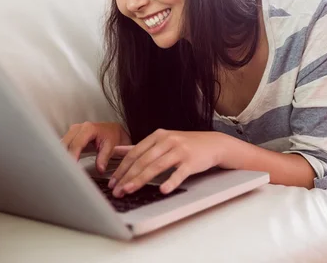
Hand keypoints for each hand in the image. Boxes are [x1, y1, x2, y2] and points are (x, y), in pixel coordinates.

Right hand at [61, 121, 130, 172]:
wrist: (112, 129)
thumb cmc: (111, 136)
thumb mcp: (110, 146)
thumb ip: (104, 158)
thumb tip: (100, 170)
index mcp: (88, 128)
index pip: (77, 144)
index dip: (72, 155)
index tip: (71, 167)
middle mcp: (78, 128)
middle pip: (66, 143)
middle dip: (65, 157)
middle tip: (66, 170)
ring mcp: (73, 131)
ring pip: (62, 144)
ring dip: (62, 155)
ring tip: (64, 168)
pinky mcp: (70, 135)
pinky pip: (64, 144)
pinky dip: (63, 153)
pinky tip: (64, 163)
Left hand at [109, 129, 226, 196]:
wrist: (213, 144)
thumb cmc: (185, 145)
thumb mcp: (162, 141)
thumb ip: (140, 147)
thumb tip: (117, 151)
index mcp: (158, 136)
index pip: (135, 153)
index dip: (122, 168)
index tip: (112, 182)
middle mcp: (167, 141)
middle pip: (143, 160)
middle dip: (127, 177)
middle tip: (117, 191)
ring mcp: (180, 150)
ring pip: (157, 166)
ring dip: (141, 180)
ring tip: (129, 191)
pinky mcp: (191, 161)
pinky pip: (179, 173)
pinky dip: (170, 181)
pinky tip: (163, 190)